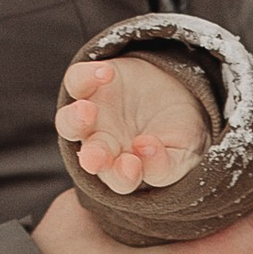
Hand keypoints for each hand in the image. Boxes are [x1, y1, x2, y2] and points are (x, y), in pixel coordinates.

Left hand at [55, 50, 209, 193]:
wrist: (180, 89)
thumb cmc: (180, 130)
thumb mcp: (183, 152)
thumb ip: (165, 164)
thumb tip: (146, 151)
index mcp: (125, 169)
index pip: (120, 180)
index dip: (124, 176)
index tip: (134, 165)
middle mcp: (102, 145)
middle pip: (90, 156)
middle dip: (93, 157)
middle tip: (96, 157)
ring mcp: (93, 115)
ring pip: (69, 123)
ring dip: (74, 120)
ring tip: (86, 111)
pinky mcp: (90, 84)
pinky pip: (77, 81)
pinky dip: (85, 77)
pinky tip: (106, 73)